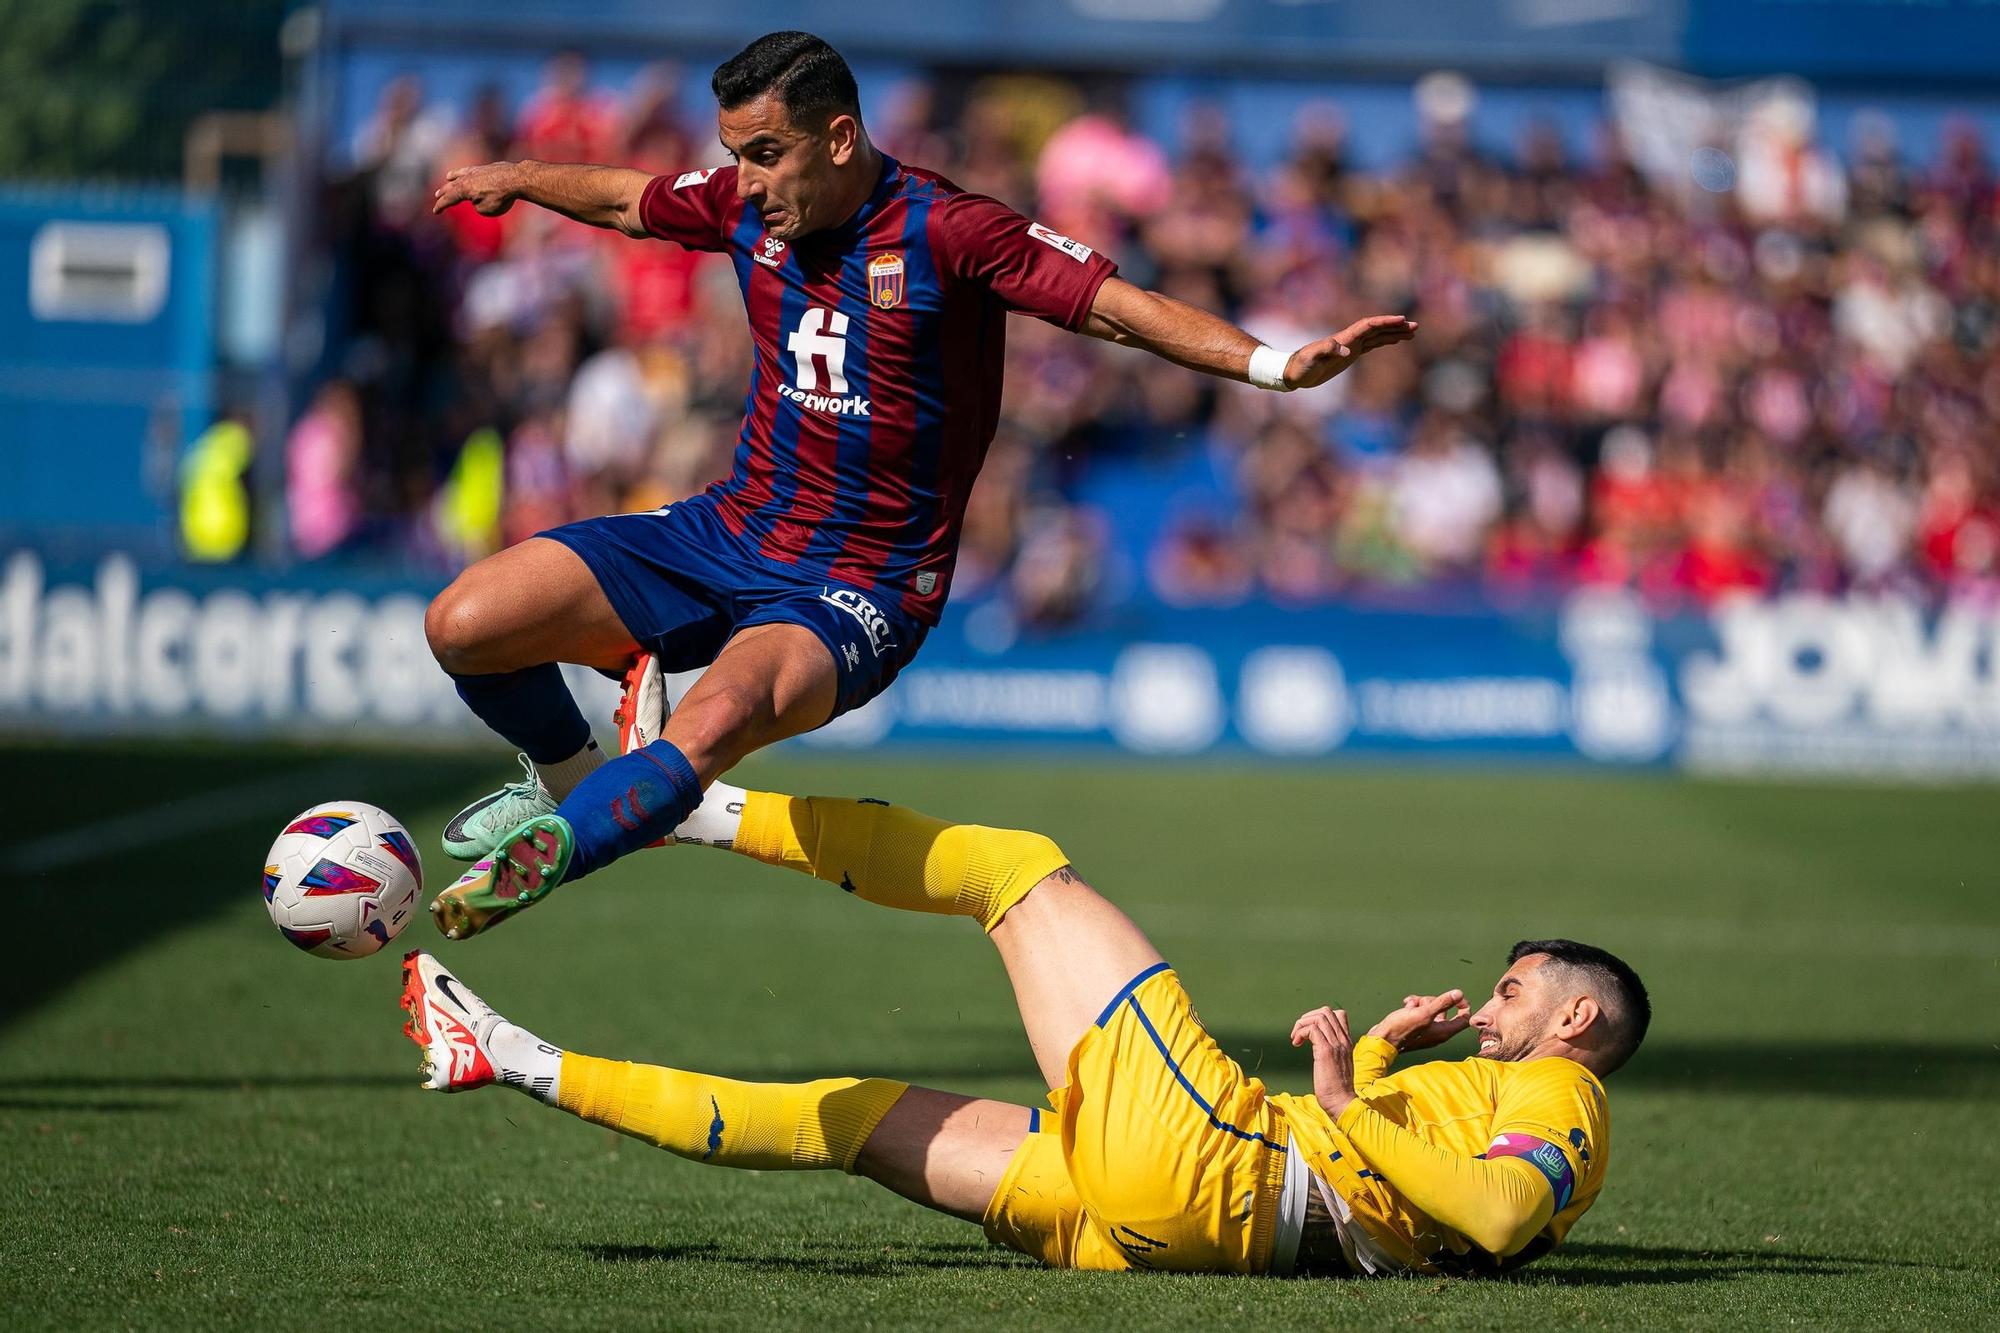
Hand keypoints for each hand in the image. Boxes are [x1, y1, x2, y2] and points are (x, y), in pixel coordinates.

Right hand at [433, 161, 527, 215]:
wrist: (516, 178)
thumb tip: (479, 198)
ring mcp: (478, 170)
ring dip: (454, 176)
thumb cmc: (501, 197)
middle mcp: (467, 178)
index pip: (448, 199)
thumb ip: (478, 206)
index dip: (441, 206)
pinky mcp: (489, 167)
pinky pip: (475, 170)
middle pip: (452, 185)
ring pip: (462, 173)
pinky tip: (472, 172)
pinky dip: (470, 172)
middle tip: (437, 195)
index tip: (435, 211)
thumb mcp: (486, 210)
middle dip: (444, 191)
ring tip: (449, 177)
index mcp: (463, 189)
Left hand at [1284, 315, 1418, 388]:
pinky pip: (1372, 345)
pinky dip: (1384, 342)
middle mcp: (1349, 339)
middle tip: (1415, 326)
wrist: (1292, 373)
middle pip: (1376, 329)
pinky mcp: (1350, 355)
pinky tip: (1394, 341)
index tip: (1402, 320)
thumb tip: (1346, 351)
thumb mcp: (1311, 358)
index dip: (1385, 322)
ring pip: (1377, 336)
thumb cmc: (1300, 366)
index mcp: (1344, 338)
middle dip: (1395, 326)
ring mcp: (1350, 346)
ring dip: (1393, 333)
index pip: (1368, 326)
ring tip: (1412, 333)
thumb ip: (1326, 351)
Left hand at [1290, 1005, 1355, 1118]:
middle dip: (1307, 1018)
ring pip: (1318, 1017)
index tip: (1309, 1032)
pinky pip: (1312, 1029)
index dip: (1320, 1017)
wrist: (1341, 1102)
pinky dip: (1301, 1032)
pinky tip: (1296, 1044)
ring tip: (1296, 1039)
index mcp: (1346, 1042)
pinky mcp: (1326, 1052)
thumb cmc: (1337, 1089)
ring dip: (1302, 1025)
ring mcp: (1335, 1045)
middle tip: (1298, 1034)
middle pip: (1326, 1012)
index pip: (1339, 1015)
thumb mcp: (1338, 1065)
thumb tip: (1318, 1046)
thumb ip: (1333, 1052)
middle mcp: (1343, 1040)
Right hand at [1366, 990, 1471, 1051]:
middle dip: (1433, 1000)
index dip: (1463, 1005)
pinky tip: (1405, 1005)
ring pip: (1430, 1008)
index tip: (1455, 997)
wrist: (1382, 1039)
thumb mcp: (1423, 1013)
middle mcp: (1438, 1032)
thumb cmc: (1402, 1028)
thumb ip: (1442, 1003)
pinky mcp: (1416, 1027)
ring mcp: (1426, 1030)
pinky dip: (1414, 1006)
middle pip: (1445, 1010)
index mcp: (1444, 1031)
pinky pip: (1420, 1012)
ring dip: (1420, 1001)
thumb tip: (1459, 993)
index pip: (1464, 1018)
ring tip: (1409, 1004)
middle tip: (1422, 1002)